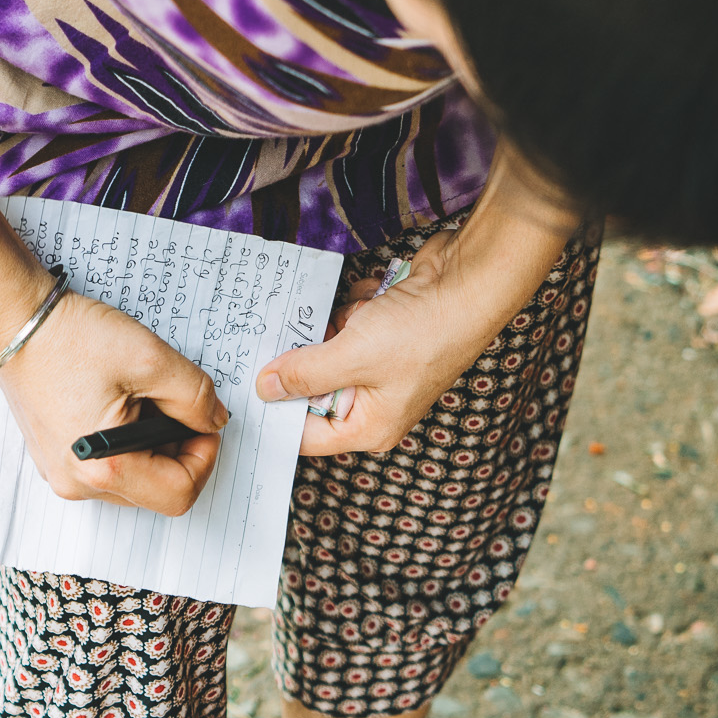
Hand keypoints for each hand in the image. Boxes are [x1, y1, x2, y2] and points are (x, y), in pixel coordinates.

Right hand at [0, 291, 229, 513]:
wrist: (15, 322)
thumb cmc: (69, 338)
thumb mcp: (151, 360)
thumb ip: (196, 397)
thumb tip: (214, 421)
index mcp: (104, 467)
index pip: (179, 494)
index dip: (204, 458)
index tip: (203, 424)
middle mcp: (78, 482)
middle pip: (157, 491)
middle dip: (177, 450)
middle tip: (172, 404)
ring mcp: (63, 474)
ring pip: (135, 481)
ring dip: (152, 446)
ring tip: (140, 401)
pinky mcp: (56, 461)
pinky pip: (108, 468)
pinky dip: (127, 443)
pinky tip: (119, 406)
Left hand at [254, 228, 497, 455]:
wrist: (470, 282)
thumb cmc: (426, 331)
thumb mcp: (352, 355)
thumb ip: (304, 373)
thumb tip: (265, 389)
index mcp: (371, 426)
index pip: (306, 435)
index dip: (277, 412)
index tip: (247, 388)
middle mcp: (375, 403)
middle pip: (313, 389)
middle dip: (307, 356)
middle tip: (294, 333)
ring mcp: (380, 367)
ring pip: (328, 350)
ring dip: (334, 326)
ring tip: (359, 314)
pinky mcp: (384, 334)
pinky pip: (349, 324)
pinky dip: (354, 308)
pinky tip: (373, 298)